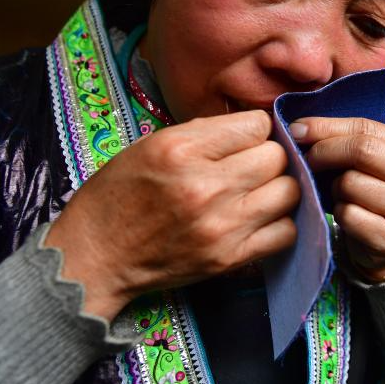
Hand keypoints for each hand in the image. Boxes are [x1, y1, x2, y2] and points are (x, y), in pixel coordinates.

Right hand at [45, 110, 298, 319]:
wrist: (95, 256)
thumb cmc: (118, 195)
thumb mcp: (151, 144)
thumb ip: (205, 133)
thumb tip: (255, 128)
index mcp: (182, 150)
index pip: (257, 124)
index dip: (255, 129)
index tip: (244, 140)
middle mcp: (205, 186)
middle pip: (277, 157)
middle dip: (269, 156)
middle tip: (250, 166)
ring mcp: (221, 226)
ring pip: (289, 192)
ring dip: (278, 188)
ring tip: (258, 191)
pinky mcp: (229, 259)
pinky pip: (285, 233)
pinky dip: (280, 223)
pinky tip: (260, 219)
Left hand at [293, 117, 384, 280]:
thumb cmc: (377, 191)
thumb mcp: (374, 160)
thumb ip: (348, 138)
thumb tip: (301, 128)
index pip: (367, 128)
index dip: (327, 127)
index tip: (299, 130)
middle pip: (361, 151)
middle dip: (325, 152)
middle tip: (309, 160)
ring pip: (350, 184)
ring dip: (335, 188)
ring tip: (343, 194)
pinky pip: (349, 214)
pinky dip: (340, 214)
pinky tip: (350, 216)